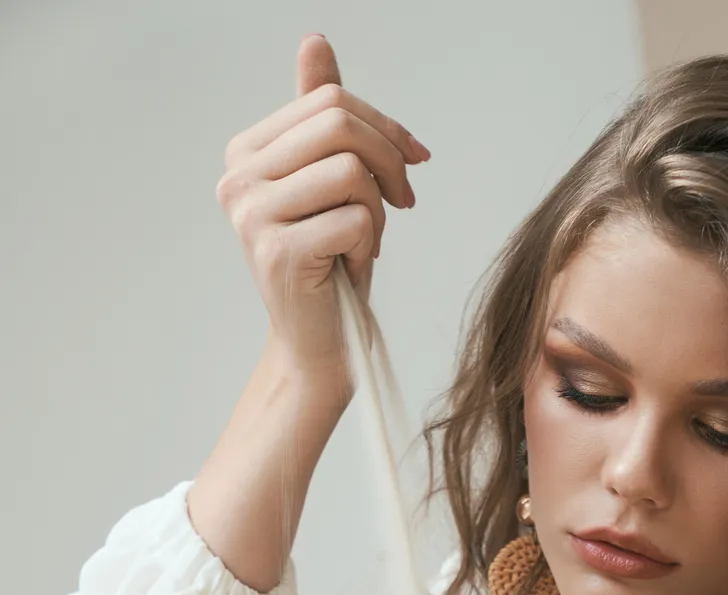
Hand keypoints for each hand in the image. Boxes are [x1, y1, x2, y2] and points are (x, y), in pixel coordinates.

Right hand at [215, 34, 428, 382]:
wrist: (319, 345)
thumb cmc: (330, 265)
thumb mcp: (329, 183)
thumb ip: (319, 118)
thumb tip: (315, 42)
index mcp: (246, 152)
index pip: (328, 100)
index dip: (384, 127)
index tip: (413, 161)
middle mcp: (239, 178)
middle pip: (338, 123)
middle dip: (389, 158)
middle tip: (406, 198)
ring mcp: (253, 215)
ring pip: (350, 170)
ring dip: (378, 206)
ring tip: (368, 237)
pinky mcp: (278, 252)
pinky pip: (355, 218)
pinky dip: (370, 241)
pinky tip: (354, 263)